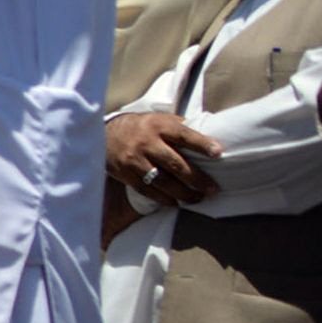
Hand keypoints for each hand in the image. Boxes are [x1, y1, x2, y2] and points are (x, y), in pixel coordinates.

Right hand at [106, 111, 221, 206]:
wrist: (103, 134)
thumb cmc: (140, 127)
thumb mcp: (158, 120)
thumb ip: (178, 128)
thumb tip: (208, 139)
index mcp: (159, 126)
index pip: (184, 135)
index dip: (202, 144)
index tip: (219, 153)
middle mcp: (146, 142)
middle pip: (175, 164)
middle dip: (196, 179)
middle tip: (212, 189)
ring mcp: (135, 159)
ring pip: (162, 181)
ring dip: (182, 193)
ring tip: (197, 199)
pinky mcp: (125, 173)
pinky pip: (147, 190)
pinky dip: (163, 198)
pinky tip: (175, 202)